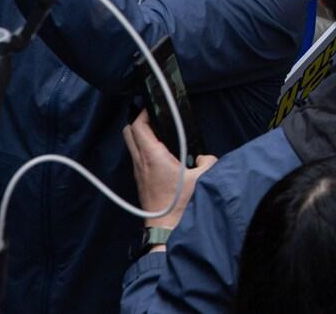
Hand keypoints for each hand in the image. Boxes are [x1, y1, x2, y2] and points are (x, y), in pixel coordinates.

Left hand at [122, 110, 217, 231]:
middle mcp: (141, 161)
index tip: (154, 106)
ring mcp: (138, 171)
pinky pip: (137, 156)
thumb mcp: (202, 178)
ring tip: (159, 131)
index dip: (144, 113)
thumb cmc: (180, 204)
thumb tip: (203, 157)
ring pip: (131, 144)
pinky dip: (144, 148)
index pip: (139, 127)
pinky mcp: (140, 179)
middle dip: (138, 120)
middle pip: (128, 132)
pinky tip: (160, 151)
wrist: (165, 227)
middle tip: (154, 116)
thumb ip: (207, 161)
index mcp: (153, 156)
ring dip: (140, 135)